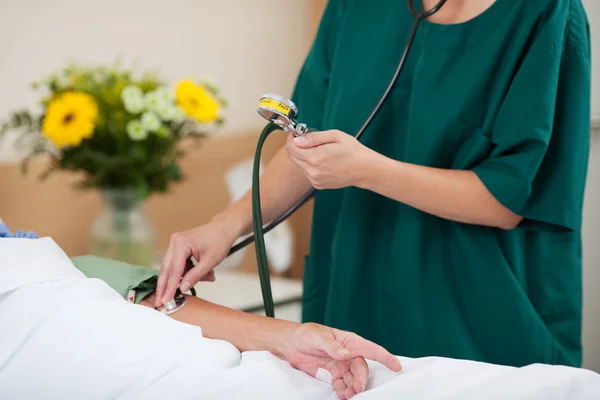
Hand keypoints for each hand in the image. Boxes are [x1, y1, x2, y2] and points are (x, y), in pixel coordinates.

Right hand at [155, 221, 237, 307]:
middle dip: (166, 287)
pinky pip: (179, 265)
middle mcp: (175, 242)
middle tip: (161, 302)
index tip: (164, 300)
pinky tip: (204, 273)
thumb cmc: (219, 241)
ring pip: (174, 268)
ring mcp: (175, 244)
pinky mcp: (179, 247)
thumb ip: (195, 276)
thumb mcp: (210, 262)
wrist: (224, 229)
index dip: (169, 288)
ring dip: (185, 278)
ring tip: (207, 277)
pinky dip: (189, 272)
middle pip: (167, 269)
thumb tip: (182, 288)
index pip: (174, 270)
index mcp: (181, 243)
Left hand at [282, 323, 401, 398]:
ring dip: (353, 387)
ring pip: (353, 379)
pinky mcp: (333, 374)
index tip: (397, 366)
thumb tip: (344, 354)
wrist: (291, 345)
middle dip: (362, 379)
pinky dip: (344, 391)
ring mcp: (342, 365)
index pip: (371, 349)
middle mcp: (348, 354)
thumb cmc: (307, 335)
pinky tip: (342, 395)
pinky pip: (343, 384)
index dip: (385, 357)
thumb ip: (331, 346)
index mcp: (349, 341)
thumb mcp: (317, 336)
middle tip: (358, 388)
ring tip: (349, 394)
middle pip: (361, 368)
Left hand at [285, 130, 372, 189]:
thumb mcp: (335, 136)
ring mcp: (315, 180)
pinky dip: (310, 164)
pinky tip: (323, 160)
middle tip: (307, 139)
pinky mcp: (318, 185)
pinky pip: (307, 172)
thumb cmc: (353, 151)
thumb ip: (313, 137)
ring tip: (319, 150)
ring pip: (299, 165)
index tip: (296, 134)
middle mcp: (313, 171)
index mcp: (315, 158)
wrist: (364, 169)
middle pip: (292, 157)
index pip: (291, 148)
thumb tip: (297, 139)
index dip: (291, 139)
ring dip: (303, 156)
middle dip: (296, 146)